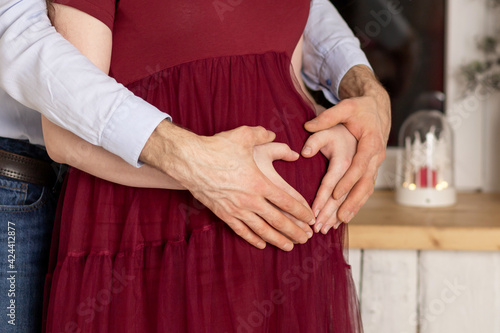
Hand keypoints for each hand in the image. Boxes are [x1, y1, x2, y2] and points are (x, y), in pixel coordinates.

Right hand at [140, 122, 314, 250]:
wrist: (189, 161)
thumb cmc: (217, 148)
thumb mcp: (243, 135)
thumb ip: (263, 135)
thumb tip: (273, 134)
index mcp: (259, 182)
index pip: (287, 202)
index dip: (301, 212)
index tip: (310, 219)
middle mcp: (250, 200)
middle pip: (278, 220)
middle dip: (295, 231)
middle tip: (307, 238)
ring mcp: (236, 209)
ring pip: (261, 230)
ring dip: (278, 240)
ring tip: (290, 247)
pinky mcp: (223, 213)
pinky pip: (241, 230)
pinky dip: (253, 239)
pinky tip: (262, 244)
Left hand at [304, 65, 389, 223]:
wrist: (376, 110)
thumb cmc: (358, 110)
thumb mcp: (344, 108)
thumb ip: (326, 118)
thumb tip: (307, 128)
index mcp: (368, 144)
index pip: (355, 168)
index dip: (345, 183)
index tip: (332, 197)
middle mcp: (373, 159)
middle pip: (361, 187)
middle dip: (346, 205)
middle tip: (332, 221)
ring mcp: (374, 167)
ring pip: (364, 192)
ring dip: (350, 209)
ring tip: (335, 225)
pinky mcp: (370, 171)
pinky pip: (364, 192)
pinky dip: (354, 205)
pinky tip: (343, 218)